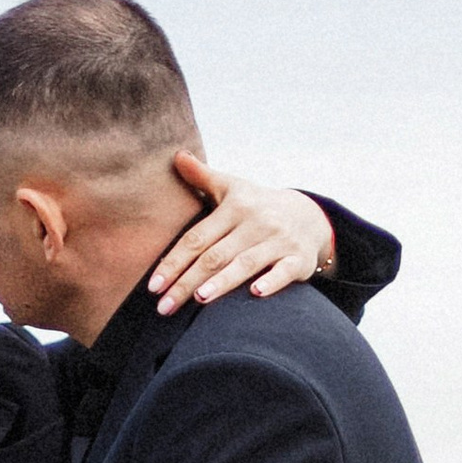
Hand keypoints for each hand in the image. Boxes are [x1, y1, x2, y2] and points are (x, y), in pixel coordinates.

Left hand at [150, 159, 336, 314]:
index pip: (196, 238)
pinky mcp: (298, 259)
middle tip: (164, 306)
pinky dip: (271, 282)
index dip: (173, 262)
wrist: (308, 216)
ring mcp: (278, 241)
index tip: (153, 286)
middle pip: (215, 256)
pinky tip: (255, 293)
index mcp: (234, 208)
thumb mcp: (232, 187)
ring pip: (245, 264)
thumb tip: (176, 155)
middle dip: (187, 282)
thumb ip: (202, 176)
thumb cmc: (257, 205)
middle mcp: (255, 223)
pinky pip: (284, 271)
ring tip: (198, 299)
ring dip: (222, 283)